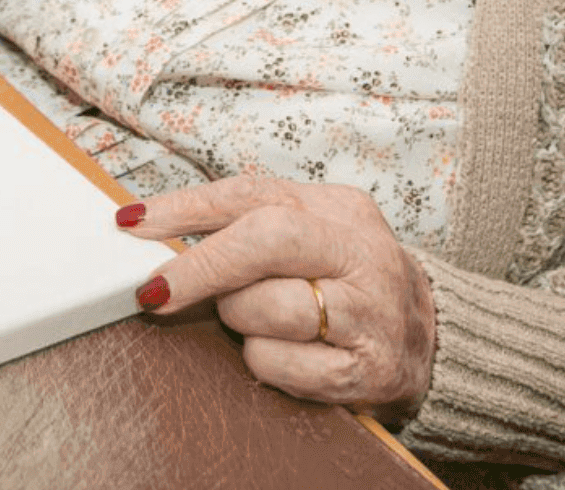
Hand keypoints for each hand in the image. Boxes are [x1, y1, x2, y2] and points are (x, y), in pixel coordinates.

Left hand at [120, 176, 435, 421]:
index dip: (185, 208)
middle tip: (154, 289)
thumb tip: (157, 230)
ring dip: (239, 320)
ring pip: (265, 309)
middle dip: (200, 266)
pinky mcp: (367, 370)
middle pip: (264, 241)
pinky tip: (284, 353)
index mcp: (339, 209)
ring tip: (256, 319)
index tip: (132, 224)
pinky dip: (264, 361)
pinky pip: (279, 364)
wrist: (431, 341)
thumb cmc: (351, 282)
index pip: (252, 194)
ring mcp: (369, 312)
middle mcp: (360, 253)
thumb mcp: (315, 233)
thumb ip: (250, 225)